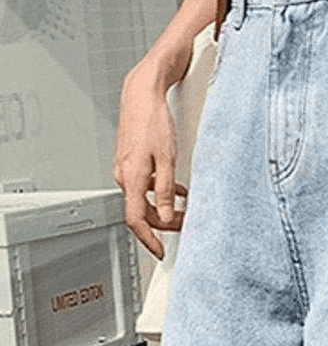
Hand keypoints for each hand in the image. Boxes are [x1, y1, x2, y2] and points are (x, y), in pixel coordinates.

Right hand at [113, 48, 190, 258]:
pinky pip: (146, 186)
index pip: (136, 220)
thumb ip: (166, 190)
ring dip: (165, 207)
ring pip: (144, 199)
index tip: (160, 251)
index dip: (149, 240)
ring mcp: (127, 169)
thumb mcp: (167, 157)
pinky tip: (178, 190)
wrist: (142, 93)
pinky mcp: (132, 161)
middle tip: (185, 226)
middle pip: (142, 212)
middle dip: (164, 223)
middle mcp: (124, 176)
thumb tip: (167, 215)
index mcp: (131, 178)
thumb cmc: (153, 119)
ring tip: (186, 209)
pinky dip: (162, 192)